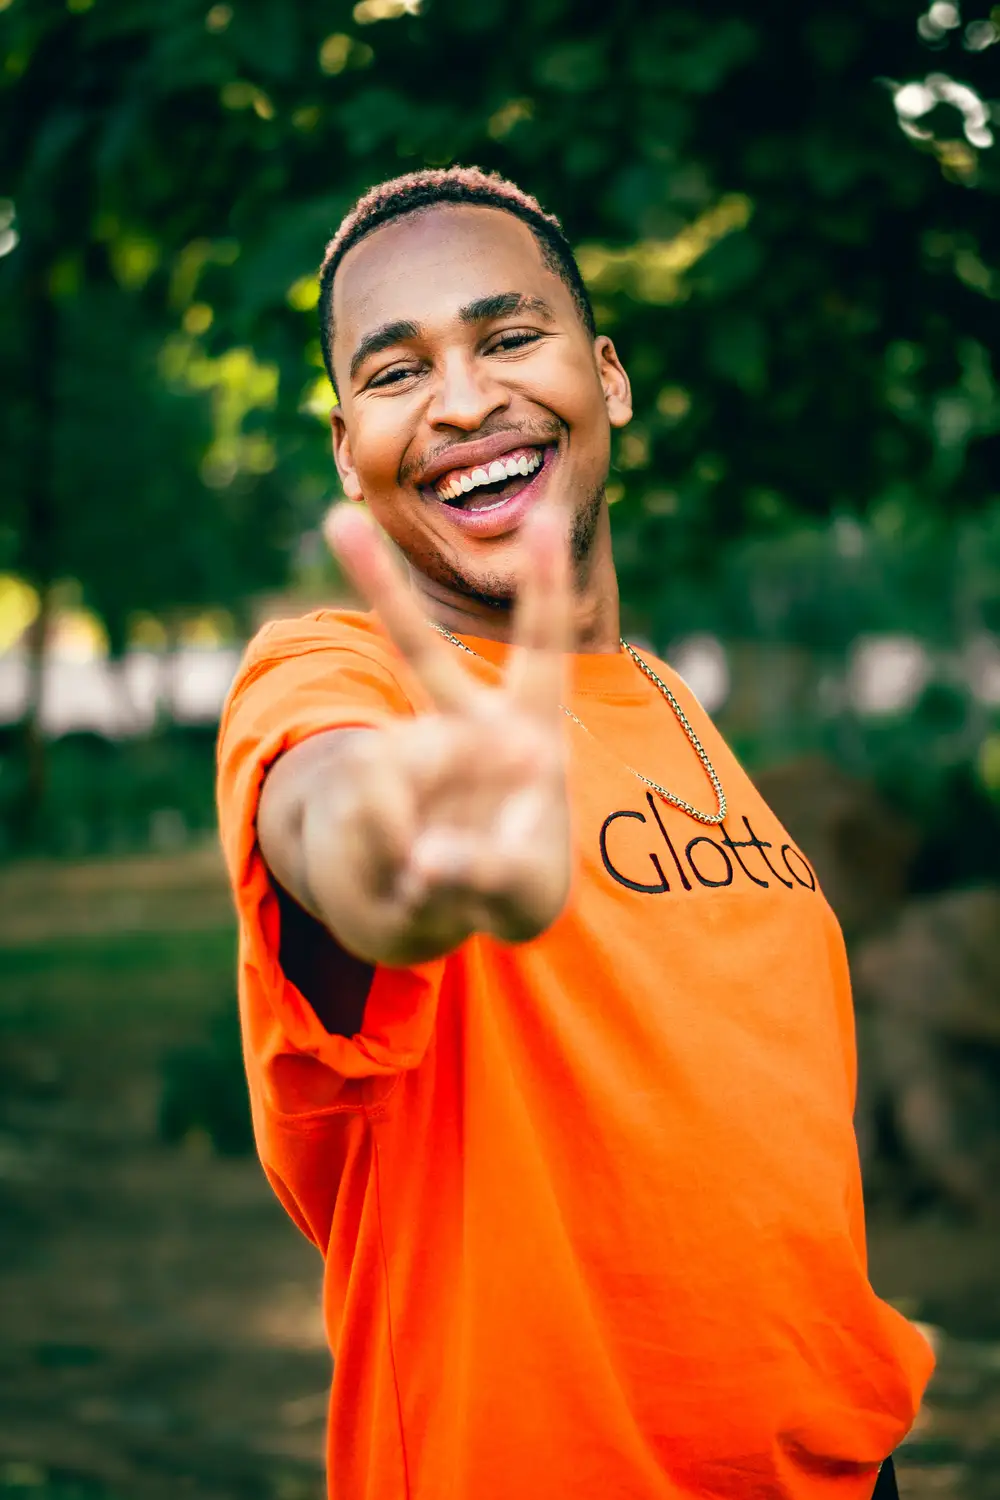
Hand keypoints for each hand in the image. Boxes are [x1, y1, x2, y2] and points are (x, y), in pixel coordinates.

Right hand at [305, 502, 573, 965]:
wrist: (455, 909)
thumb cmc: (513, 880)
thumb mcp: (525, 891)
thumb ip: (486, 871)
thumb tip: (420, 863)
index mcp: (528, 730)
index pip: (539, 653)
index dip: (544, 590)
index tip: (548, 519)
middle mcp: (466, 728)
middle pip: (420, 655)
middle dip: (379, 586)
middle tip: (337, 520)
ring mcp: (410, 758)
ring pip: (387, 767)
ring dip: (406, 823)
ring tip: (432, 874)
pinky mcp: (368, 797)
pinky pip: (370, 825)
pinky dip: (396, 863)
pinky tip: (416, 886)